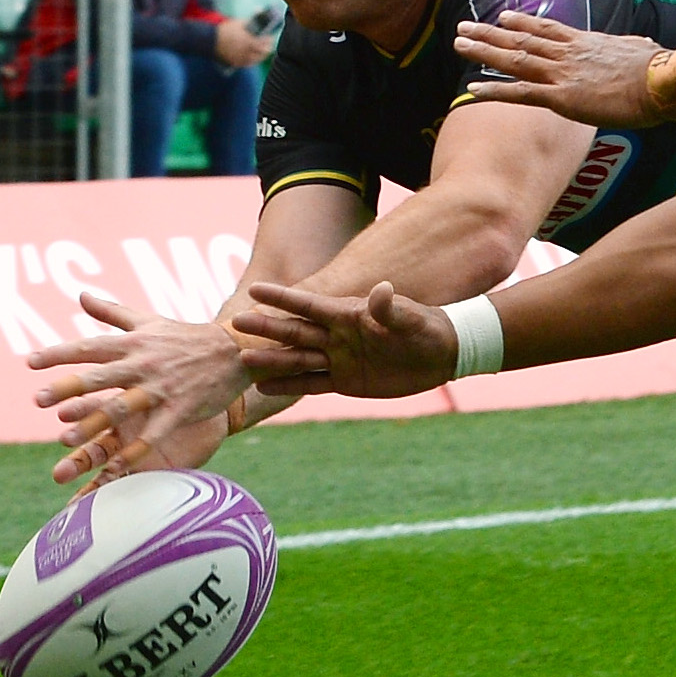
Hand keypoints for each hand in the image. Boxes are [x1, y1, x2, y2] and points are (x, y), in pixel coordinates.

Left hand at [28, 290, 254, 483]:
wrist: (235, 351)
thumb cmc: (186, 336)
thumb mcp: (149, 320)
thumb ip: (112, 312)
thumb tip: (80, 295)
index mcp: (133, 343)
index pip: (89, 347)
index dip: (59, 354)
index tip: (30, 363)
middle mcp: (143, 364)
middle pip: (100, 376)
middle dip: (68, 388)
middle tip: (38, 399)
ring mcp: (162, 388)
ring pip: (122, 405)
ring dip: (93, 421)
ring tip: (64, 436)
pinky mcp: (180, 409)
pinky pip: (155, 432)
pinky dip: (136, 449)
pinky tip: (116, 467)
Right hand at [213, 18, 273, 68]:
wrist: (209, 40)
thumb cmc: (224, 30)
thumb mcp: (238, 23)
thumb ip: (249, 21)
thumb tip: (259, 14)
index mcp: (249, 41)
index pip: (265, 42)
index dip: (269, 40)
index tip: (271, 37)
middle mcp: (247, 52)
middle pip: (264, 53)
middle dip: (268, 48)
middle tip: (269, 45)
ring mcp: (241, 59)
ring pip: (256, 60)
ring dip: (261, 55)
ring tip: (263, 52)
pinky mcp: (235, 63)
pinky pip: (248, 64)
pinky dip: (253, 60)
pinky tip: (254, 58)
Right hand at [231, 278, 458, 398]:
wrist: (441, 354)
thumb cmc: (427, 328)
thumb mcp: (411, 318)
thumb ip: (391, 308)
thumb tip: (381, 290)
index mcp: (347, 314)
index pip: (308, 304)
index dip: (282, 297)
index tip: (254, 289)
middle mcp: (336, 335)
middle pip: (294, 331)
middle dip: (266, 328)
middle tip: (235, 324)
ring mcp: (337, 358)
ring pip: (297, 358)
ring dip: (271, 360)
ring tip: (242, 362)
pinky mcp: (343, 380)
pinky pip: (310, 383)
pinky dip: (288, 385)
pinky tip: (263, 387)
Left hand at [451, 13, 675, 125]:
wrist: (659, 82)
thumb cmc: (657, 68)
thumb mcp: (641, 48)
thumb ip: (633, 46)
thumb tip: (644, 43)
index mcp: (585, 42)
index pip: (547, 29)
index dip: (522, 23)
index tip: (504, 17)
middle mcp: (567, 53)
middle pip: (521, 39)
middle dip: (490, 33)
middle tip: (465, 26)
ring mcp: (561, 73)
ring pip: (514, 59)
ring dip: (484, 51)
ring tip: (459, 44)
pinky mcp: (561, 97)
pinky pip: (520, 93)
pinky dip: (495, 90)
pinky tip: (473, 88)